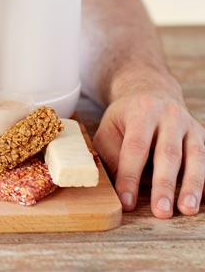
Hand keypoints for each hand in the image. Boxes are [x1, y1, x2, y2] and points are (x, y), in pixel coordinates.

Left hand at [94, 91, 204, 218]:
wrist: (151, 92)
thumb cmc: (126, 117)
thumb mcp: (109, 127)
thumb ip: (109, 153)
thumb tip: (112, 186)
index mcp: (142, 112)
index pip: (135, 148)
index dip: (130, 176)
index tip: (127, 201)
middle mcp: (169, 116)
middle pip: (168, 153)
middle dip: (164, 184)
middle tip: (161, 211)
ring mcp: (190, 126)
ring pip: (196, 157)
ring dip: (192, 186)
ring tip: (186, 209)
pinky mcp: (203, 135)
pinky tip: (204, 200)